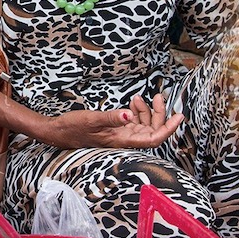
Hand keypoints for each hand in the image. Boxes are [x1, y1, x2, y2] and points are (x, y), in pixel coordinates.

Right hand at [38, 94, 183, 149]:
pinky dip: (137, 112)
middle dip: (160, 114)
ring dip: (148, 111)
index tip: (179, 116)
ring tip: (140, 97)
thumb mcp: (92, 119)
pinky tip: (132, 103)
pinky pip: (134, 123)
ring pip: (145, 125)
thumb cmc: (73, 128)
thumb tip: (128, 115)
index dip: (169, 129)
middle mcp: (125, 140)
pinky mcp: (116, 131)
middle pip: (153, 130)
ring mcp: (121, 135)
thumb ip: (111, 118)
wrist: (59, 132)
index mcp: (122, 140)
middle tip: (160, 97)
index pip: (154, 138)